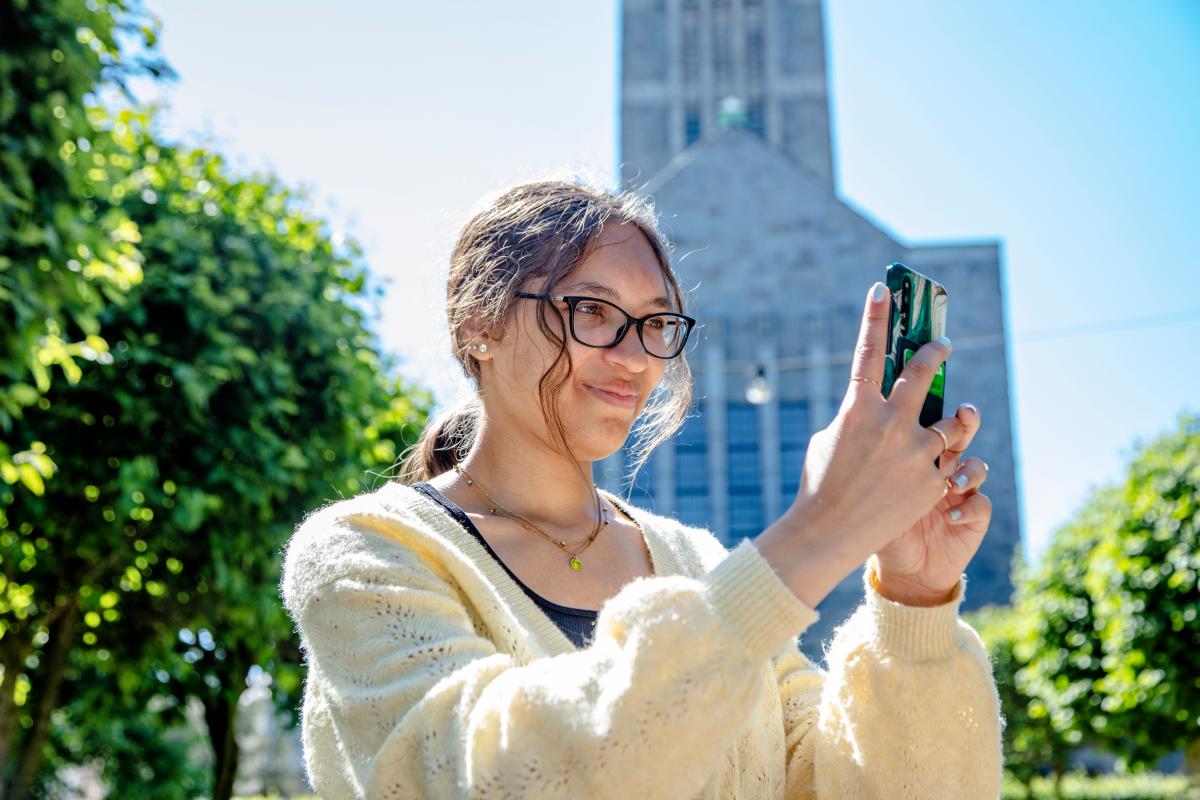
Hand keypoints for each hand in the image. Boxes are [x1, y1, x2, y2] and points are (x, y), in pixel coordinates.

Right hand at [758, 282, 963, 608]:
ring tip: (949, 425)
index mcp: (857, 409)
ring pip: (950, 423)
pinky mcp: (932, 482)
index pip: (869, 351)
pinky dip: (935, 469)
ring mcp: (916, 453)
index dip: (876, 316)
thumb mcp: (829, 440)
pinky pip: (945, 464)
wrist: (829, 534)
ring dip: (951, 422)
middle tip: (942, 344)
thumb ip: (856, 418)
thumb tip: (876, 408)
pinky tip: (919, 483)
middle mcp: (891, 424)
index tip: (884, 289)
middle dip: (935, 353)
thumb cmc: (819, 485)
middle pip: (923, 373)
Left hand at [873, 403, 992, 605]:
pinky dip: (967, 508)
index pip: (925, 417)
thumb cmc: (873, 521)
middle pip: (960, 432)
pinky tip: (949, 516)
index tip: (927, 389)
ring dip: (968, 468)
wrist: (896, 569)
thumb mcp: (862, 482)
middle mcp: (940, 466)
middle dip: (966, 419)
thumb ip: (861, 452)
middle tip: (963, 414)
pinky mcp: (972, 518)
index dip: (932, 401)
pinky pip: (980, 504)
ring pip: (976, 466)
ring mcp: (959, 491)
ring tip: (951, 480)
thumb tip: (848, 414)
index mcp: (913, 450)